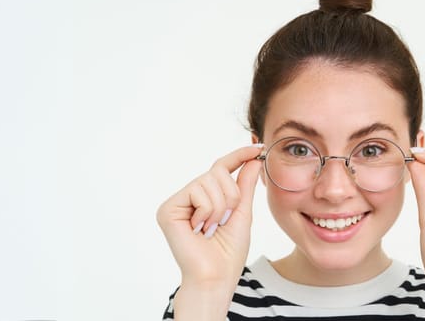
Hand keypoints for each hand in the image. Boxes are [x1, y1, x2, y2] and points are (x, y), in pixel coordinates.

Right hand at [156, 145, 262, 286]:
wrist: (216, 277)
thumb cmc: (229, 252)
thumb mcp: (242, 213)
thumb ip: (244, 186)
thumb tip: (253, 159)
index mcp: (205, 198)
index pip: (221, 168)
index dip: (239, 156)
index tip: (257, 147)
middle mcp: (188, 197)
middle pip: (217, 171)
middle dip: (231, 195)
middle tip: (226, 220)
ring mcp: (176, 202)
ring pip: (208, 181)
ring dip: (221, 207)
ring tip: (213, 228)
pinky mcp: (167, 209)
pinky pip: (197, 192)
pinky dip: (208, 211)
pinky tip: (201, 229)